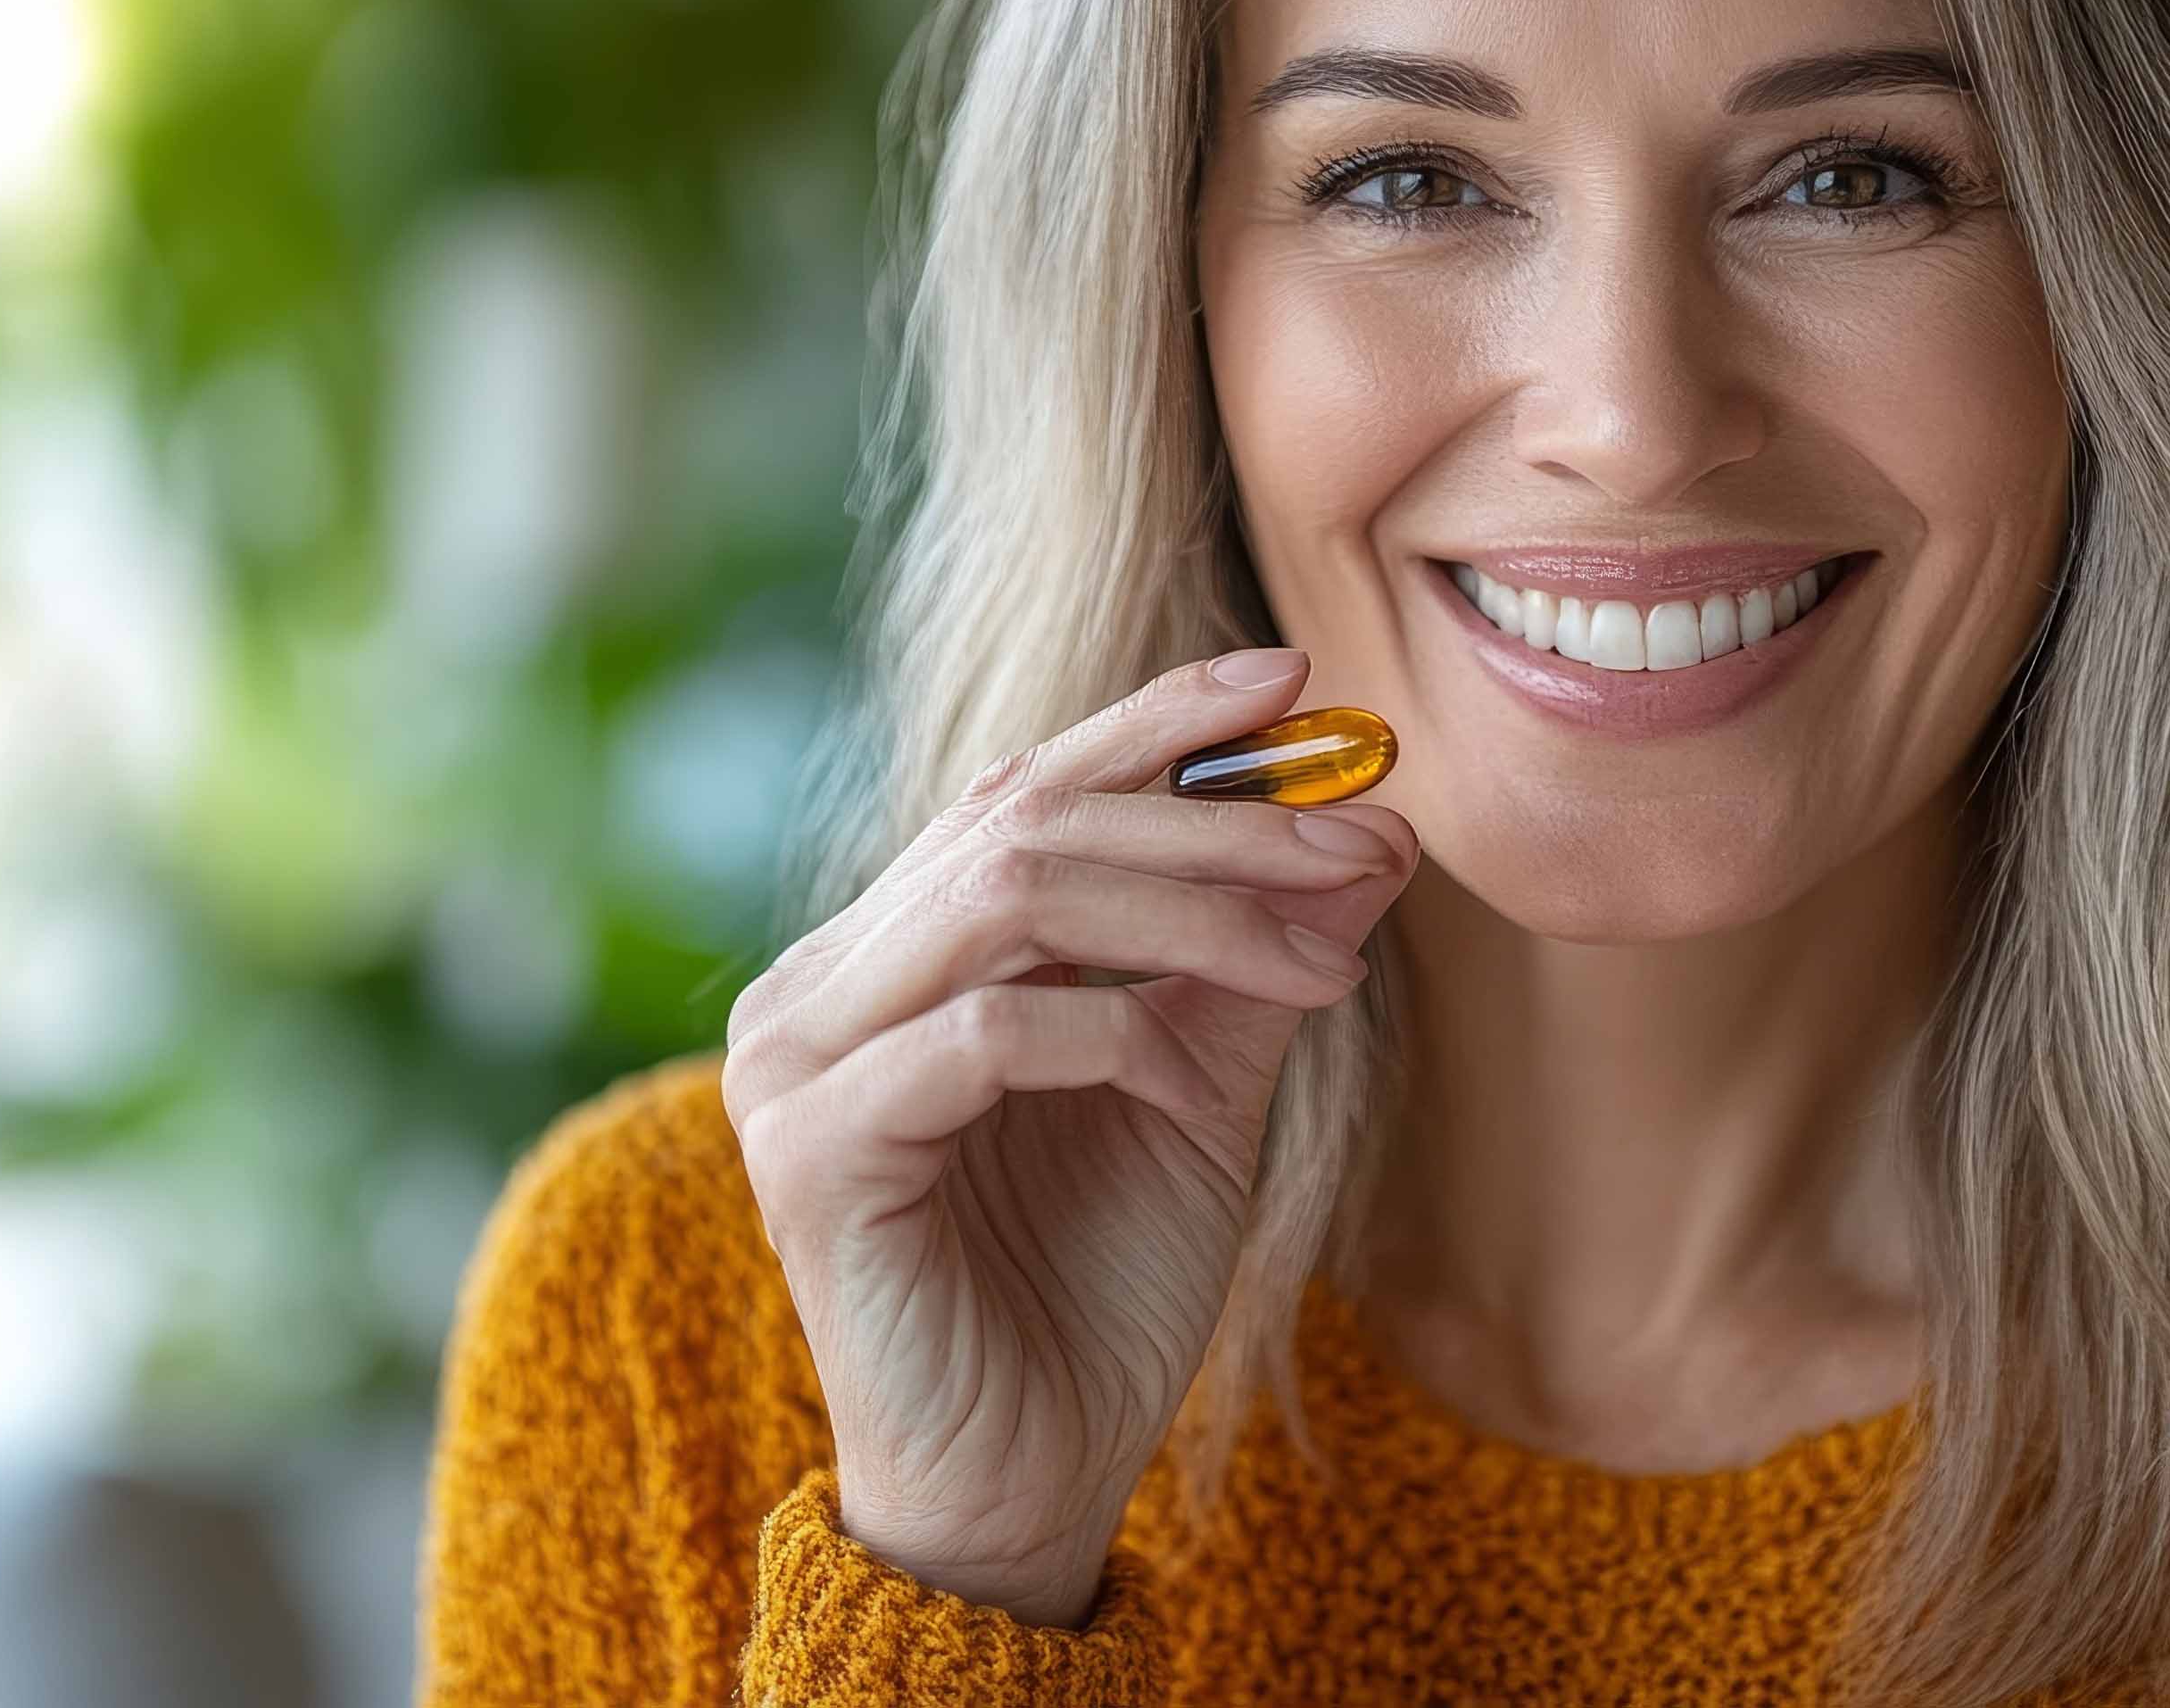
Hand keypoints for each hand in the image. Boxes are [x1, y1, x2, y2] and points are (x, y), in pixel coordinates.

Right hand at [718, 647, 1417, 1625]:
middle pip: (1030, 828)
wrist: (1026, 1485)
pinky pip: (980, 1037)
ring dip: (1193, 910)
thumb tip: (1372, 827)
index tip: (1300, 684)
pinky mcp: (810, 1152)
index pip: (1024, 789)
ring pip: (1009, 902)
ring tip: (1328, 954)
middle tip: (1367, 843)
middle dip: (1219, 824)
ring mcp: (797, 1062)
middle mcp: (822, 982)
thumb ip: (1252, 962)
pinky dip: (1105, 1028)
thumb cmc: (1095, 1290)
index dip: (1157, 721)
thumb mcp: (1198, 1094)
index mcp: (895, 952)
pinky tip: (1181, 1068)